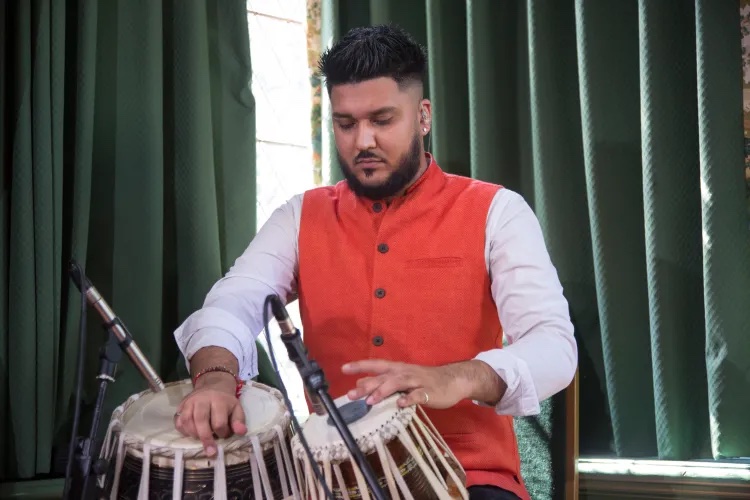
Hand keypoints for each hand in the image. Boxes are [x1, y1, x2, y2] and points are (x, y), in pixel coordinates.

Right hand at [174, 372, 246, 456]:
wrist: (213, 385)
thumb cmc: (225, 401)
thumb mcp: (236, 408)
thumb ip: (239, 421)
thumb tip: (241, 432)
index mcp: (218, 400)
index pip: (219, 422)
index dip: (222, 433)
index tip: (224, 435)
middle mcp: (202, 400)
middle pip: (200, 420)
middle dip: (205, 438)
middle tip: (211, 452)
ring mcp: (190, 402)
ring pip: (186, 420)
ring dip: (193, 434)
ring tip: (201, 440)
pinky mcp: (181, 406)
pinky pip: (178, 421)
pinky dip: (183, 431)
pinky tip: (191, 434)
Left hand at [342, 359, 504, 408]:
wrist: (454, 379)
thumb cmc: (425, 379)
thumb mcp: (401, 377)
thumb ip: (382, 381)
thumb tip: (360, 383)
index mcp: (397, 369)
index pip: (376, 365)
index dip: (360, 366)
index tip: (343, 369)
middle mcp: (405, 372)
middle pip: (383, 377)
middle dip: (367, 385)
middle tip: (351, 394)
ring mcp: (417, 381)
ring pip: (398, 383)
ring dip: (383, 391)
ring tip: (370, 401)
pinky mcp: (429, 392)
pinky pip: (417, 395)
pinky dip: (408, 399)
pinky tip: (400, 404)